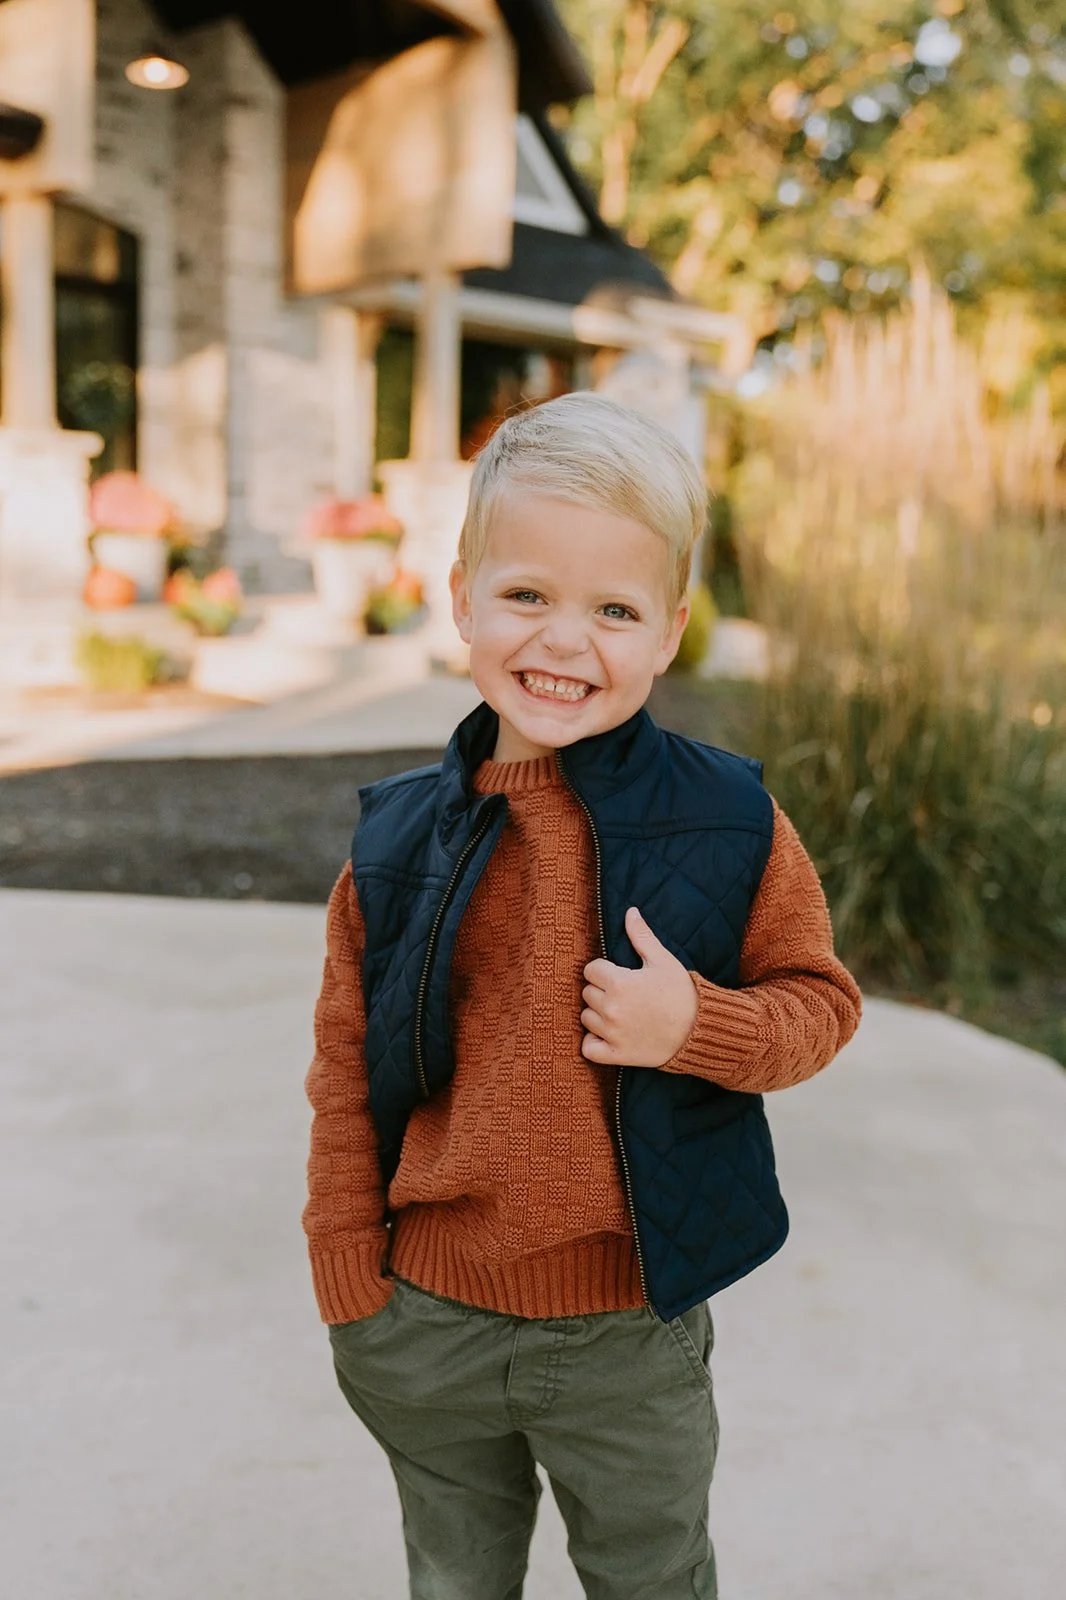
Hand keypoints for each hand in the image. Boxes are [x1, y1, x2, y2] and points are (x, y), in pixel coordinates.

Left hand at [581, 907, 698, 1067]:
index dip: (604, 970)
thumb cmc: (682, 993)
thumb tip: (630, 911)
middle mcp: (611, 1008)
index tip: (620, 975)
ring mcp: (612, 1033)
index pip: (590, 970)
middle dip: (602, 991)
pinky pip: (588, 1048)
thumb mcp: (663, 961)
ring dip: (598, 1015)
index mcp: (619, 982)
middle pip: (587, 993)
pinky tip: (608, 1035)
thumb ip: (641, 936)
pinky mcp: (617, 1055)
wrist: (700, 1030)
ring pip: (586, 1018)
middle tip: (625, 995)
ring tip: (621, 1013)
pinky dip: (593, 1043)